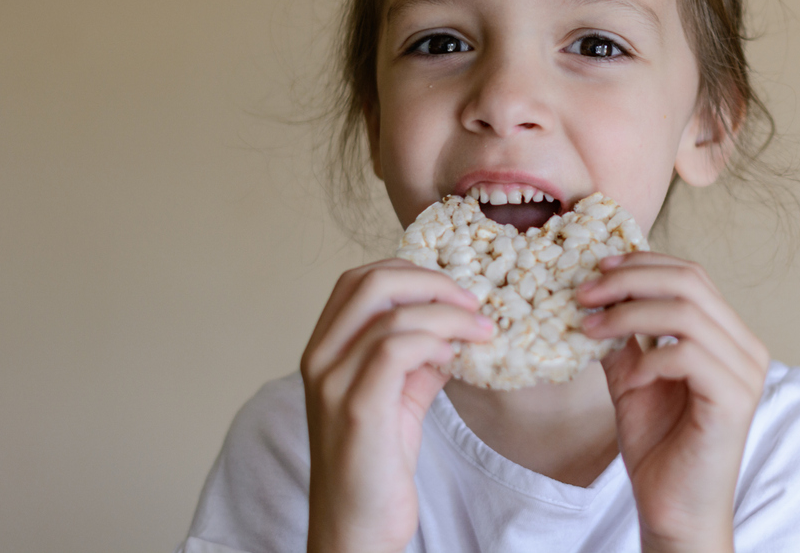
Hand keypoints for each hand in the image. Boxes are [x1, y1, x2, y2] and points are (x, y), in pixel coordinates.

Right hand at [300, 259, 492, 552]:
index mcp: (324, 349)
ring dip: (447, 315)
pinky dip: (432, 342)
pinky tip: (452, 358)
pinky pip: (395, 350)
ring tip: (479, 332)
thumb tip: (456, 325)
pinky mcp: (357, 408)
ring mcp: (333, 382)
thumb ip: (419, 356)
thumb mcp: (399, 396)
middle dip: (431, 283)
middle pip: (370, 283)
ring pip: (391, 315)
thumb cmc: (376, 465)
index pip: (358, 280)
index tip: (452, 291)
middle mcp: (320, 358)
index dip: (410, 272)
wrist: (356, 529)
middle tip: (472, 303)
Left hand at [577, 252, 769, 552]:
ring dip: (630, 314)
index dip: (642, 263)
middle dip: (630, 280)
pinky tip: (629, 377)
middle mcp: (745, 347)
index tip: (596, 269)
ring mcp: (745, 373)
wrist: (673, 508)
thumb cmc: (658, 446)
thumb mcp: (632, 376)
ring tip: (590, 329)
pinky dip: (651, 358)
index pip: (690, 274)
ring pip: (687, 313)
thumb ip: (624, 336)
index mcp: (726, 335)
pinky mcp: (735, 400)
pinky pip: (689, 356)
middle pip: (690, 282)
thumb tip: (593, 295)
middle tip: (585, 293)